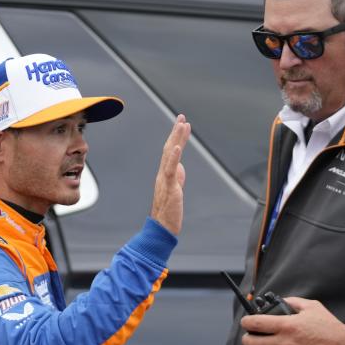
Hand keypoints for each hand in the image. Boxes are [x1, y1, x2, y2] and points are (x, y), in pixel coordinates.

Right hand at [150, 114, 189, 235]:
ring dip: (176, 139)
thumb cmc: (168, 212)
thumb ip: (177, 178)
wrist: (162, 228)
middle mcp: (163, 174)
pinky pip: (170, 170)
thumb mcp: (176, 191)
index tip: (182, 124)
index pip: (171, 151)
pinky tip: (177, 146)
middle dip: (176, 132)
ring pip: (170, 155)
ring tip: (183, 125)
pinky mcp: (169, 187)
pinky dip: (174, 157)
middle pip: (169, 148)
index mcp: (165, 174)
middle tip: (182, 117)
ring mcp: (165, 180)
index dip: (177, 137)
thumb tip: (181, 168)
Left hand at [240, 297, 344, 344]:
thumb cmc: (329, 327)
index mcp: (287, 325)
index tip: (246, 321)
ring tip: (267, 344)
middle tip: (251, 335)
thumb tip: (278, 302)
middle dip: (247, 338)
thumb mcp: (311, 307)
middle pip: (251, 344)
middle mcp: (284, 343)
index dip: (246, 322)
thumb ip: (292, 302)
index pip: (255, 324)